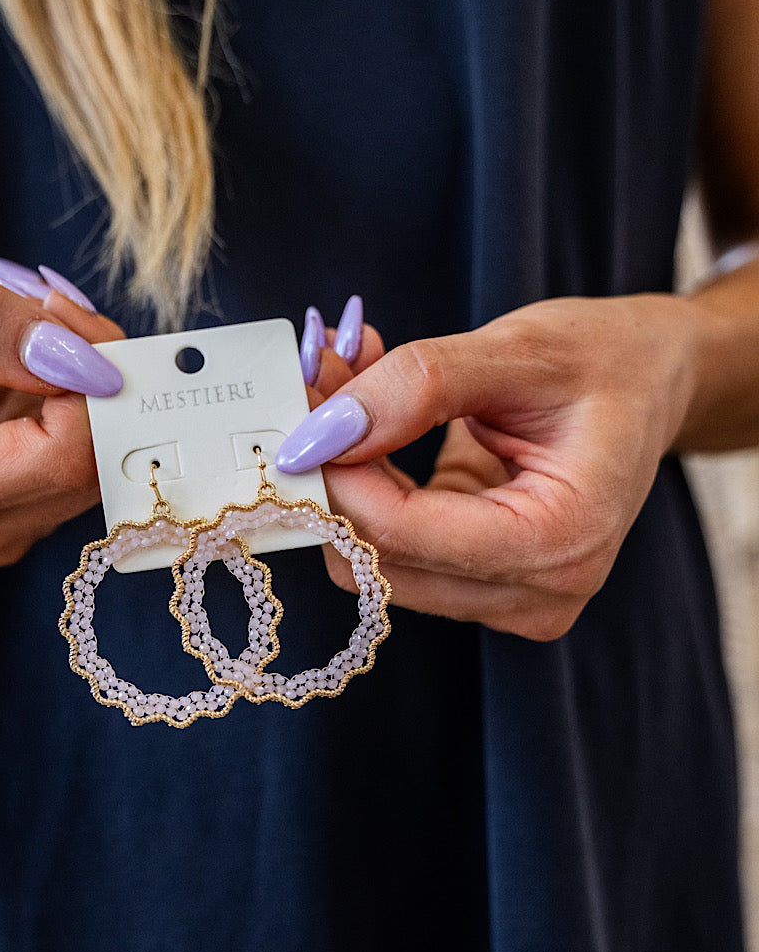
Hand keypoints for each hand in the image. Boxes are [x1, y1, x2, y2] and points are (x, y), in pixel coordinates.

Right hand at [0, 254, 124, 573]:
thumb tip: (78, 360)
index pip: (61, 460)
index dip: (95, 387)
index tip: (73, 319)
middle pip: (89, 469)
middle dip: (97, 381)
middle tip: (56, 310)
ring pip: (98, 469)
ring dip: (92, 391)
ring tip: (33, 332)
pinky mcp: (20, 520)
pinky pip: (86, 466)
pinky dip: (83, 410)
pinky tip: (37, 369)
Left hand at [279, 295, 700, 639]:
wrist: (650, 382)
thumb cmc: (604, 360)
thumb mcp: (517, 351)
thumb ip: (418, 387)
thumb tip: (320, 432)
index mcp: (561, 540)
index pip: (402, 533)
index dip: (336, 472)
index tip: (302, 401)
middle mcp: (537, 593)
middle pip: (378, 562)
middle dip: (333, 472)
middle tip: (317, 380)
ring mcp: (509, 600)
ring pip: (373, 563)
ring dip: (345, 478)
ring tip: (349, 386)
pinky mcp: (483, 588)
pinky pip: (393, 552)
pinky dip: (368, 489)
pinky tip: (374, 423)